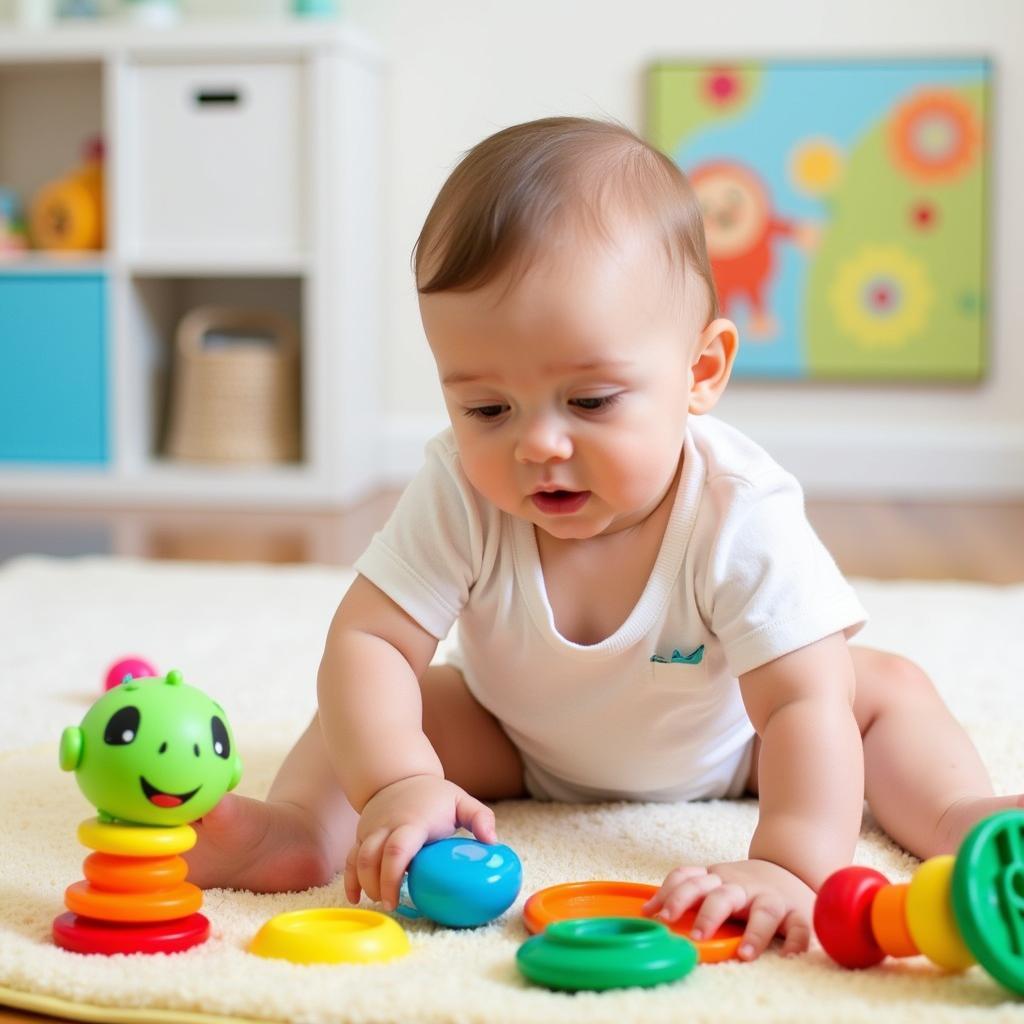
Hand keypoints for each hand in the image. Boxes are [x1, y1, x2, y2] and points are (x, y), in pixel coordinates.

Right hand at [343, 774, 496, 910]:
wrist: (399, 777)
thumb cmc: (434, 797)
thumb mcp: (460, 800)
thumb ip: (480, 817)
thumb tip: (492, 842)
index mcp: (413, 821)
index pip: (397, 849)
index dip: (393, 875)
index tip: (398, 897)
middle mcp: (388, 825)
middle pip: (371, 858)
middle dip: (377, 886)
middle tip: (391, 904)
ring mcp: (372, 830)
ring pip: (357, 859)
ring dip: (364, 884)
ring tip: (380, 900)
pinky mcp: (362, 835)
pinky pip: (350, 858)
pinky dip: (350, 880)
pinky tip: (355, 898)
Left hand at [642, 859, 813, 960]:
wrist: (790, 864)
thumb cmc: (744, 885)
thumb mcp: (715, 882)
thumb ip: (689, 892)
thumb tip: (647, 912)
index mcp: (717, 879)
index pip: (689, 879)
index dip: (671, 894)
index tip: (655, 915)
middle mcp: (742, 886)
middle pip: (722, 894)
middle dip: (707, 914)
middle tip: (696, 936)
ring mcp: (771, 897)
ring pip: (763, 910)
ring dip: (754, 933)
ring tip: (745, 954)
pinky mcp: (797, 912)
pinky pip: (800, 926)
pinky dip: (798, 941)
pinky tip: (790, 957)